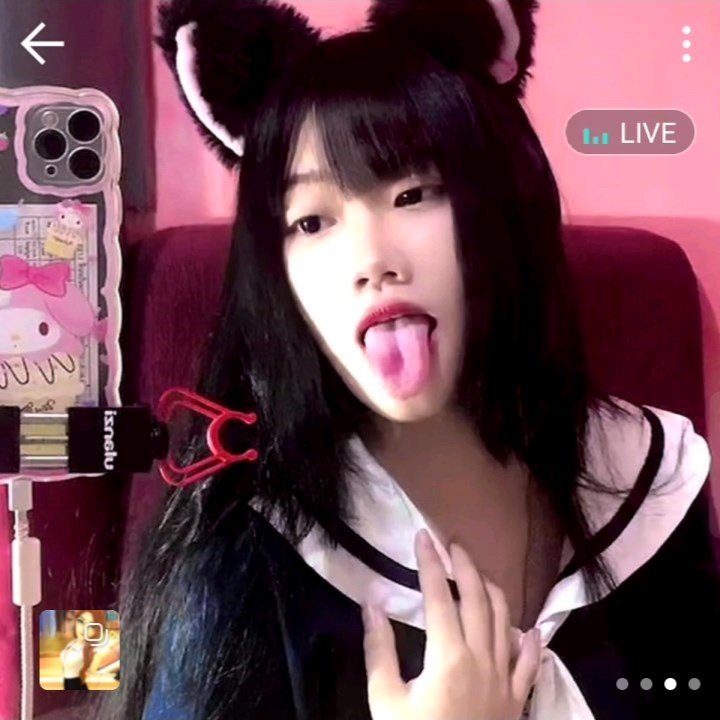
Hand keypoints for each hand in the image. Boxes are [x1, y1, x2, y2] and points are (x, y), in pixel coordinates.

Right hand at [362, 529, 541, 719]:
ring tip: (480, 573)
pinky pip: (529, 664)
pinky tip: (528, 630)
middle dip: (465, 566)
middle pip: (477, 599)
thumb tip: (372, 603)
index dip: (430, 563)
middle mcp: (482, 658)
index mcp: (448, 655)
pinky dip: (530, 642)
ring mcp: (504, 679)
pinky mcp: (516, 701)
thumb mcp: (385, 701)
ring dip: (493, 591)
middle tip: (452, 544)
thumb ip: (379, 650)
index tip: (422, 536)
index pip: (439, 595)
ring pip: (505, 621)